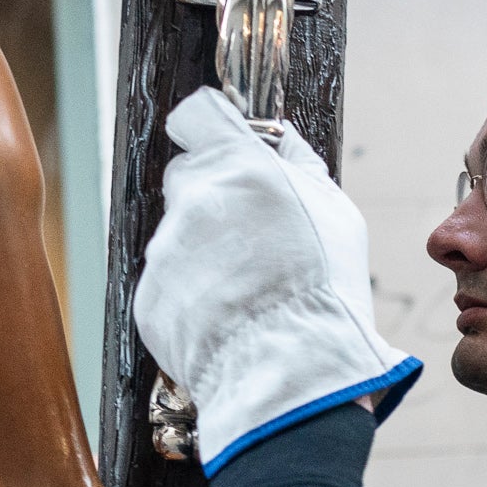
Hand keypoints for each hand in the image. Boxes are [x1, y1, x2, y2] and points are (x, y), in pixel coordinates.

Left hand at [134, 87, 418, 474]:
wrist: (288, 370)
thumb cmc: (323, 290)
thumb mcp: (337, 215)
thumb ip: (302, 168)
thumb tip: (282, 141)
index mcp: (240, 167)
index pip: (198, 116)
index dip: (210, 128)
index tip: (222, 145)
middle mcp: (194, 199)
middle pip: (188, 175)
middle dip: (214, 195)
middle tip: (252, 235)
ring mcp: (165, 250)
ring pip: (179, 235)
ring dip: (205, 251)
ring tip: (248, 289)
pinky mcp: (149, 296)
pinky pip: (169, 283)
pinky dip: (193, 295)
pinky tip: (228, 316)